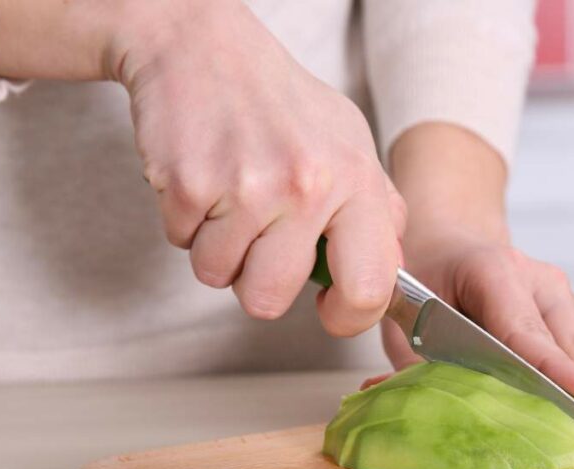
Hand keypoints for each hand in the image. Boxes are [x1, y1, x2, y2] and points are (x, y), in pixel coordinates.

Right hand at [111, 0, 404, 332]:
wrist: (202, 47)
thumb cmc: (281, 103)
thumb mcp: (351, 143)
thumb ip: (378, 210)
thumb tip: (392, 272)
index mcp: (356, 181)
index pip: (369, 289)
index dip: (348, 317)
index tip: (330, 308)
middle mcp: (307, 185)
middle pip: (270, 299)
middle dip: (257, 284)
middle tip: (260, 243)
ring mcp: (246, 186)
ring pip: (219, 276)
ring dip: (218, 251)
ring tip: (229, 201)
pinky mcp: (188, 183)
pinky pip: (181, 245)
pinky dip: (186, 223)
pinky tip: (203, 180)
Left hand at [379, 235, 573, 452]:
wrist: (450, 238)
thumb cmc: (424, 279)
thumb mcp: (405, 313)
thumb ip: (415, 362)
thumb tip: (419, 410)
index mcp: (493, 272)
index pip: (526, 331)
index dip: (559, 370)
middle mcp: (536, 280)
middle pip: (573, 346)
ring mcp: (558, 295)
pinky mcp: (567, 314)